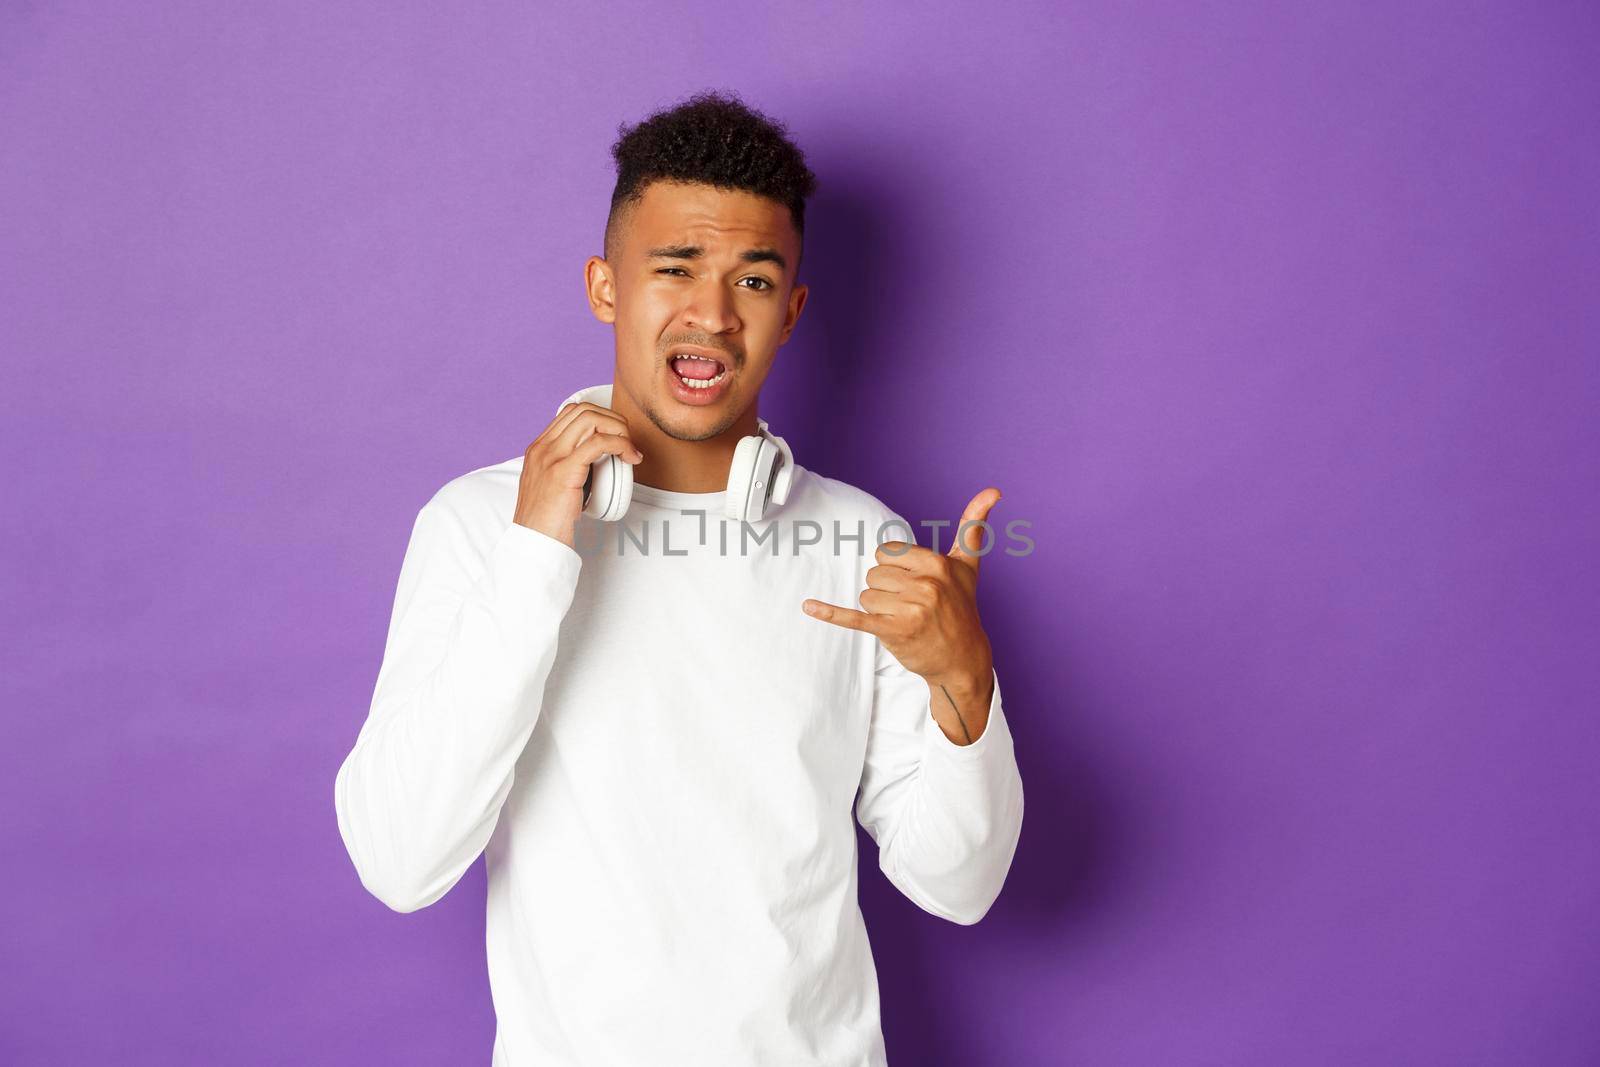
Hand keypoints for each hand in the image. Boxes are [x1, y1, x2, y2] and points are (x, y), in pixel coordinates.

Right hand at [513, 401, 643, 547]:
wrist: (535, 543)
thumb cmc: (548, 522)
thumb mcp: (554, 487)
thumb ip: (568, 469)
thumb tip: (597, 462)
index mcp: (539, 449)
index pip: (571, 412)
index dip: (600, 418)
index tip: (617, 438)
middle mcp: (542, 448)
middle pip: (583, 410)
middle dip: (613, 420)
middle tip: (628, 442)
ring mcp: (550, 457)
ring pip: (590, 420)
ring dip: (618, 430)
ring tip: (629, 451)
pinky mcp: (563, 471)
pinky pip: (598, 443)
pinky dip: (620, 445)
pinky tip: (629, 458)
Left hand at [802, 487, 999, 696]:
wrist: (964, 659)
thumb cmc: (962, 608)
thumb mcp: (968, 566)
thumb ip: (973, 527)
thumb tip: (992, 491)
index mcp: (938, 564)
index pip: (887, 554)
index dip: (896, 570)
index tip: (916, 585)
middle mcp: (925, 585)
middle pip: (874, 575)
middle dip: (887, 591)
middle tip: (913, 607)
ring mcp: (910, 610)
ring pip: (866, 596)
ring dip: (879, 611)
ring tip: (906, 621)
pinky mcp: (894, 632)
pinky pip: (855, 618)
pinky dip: (831, 614)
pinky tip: (808, 607)